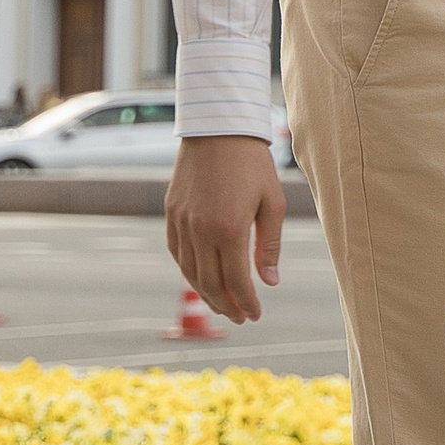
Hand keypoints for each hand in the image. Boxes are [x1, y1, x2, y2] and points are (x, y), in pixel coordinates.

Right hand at [164, 134, 285, 323]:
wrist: (218, 127)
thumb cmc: (253, 163)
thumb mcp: (273, 203)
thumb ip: (269, 245)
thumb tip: (269, 282)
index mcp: (229, 229)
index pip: (236, 281)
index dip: (247, 303)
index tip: (256, 315)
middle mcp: (201, 230)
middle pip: (210, 284)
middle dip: (226, 306)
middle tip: (241, 317)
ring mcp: (182, 222)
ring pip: (190, 273)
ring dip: (206, 294)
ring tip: (223, 305)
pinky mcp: (171, 213)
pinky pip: (177, 253)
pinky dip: (189, 271)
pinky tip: (202, 278)